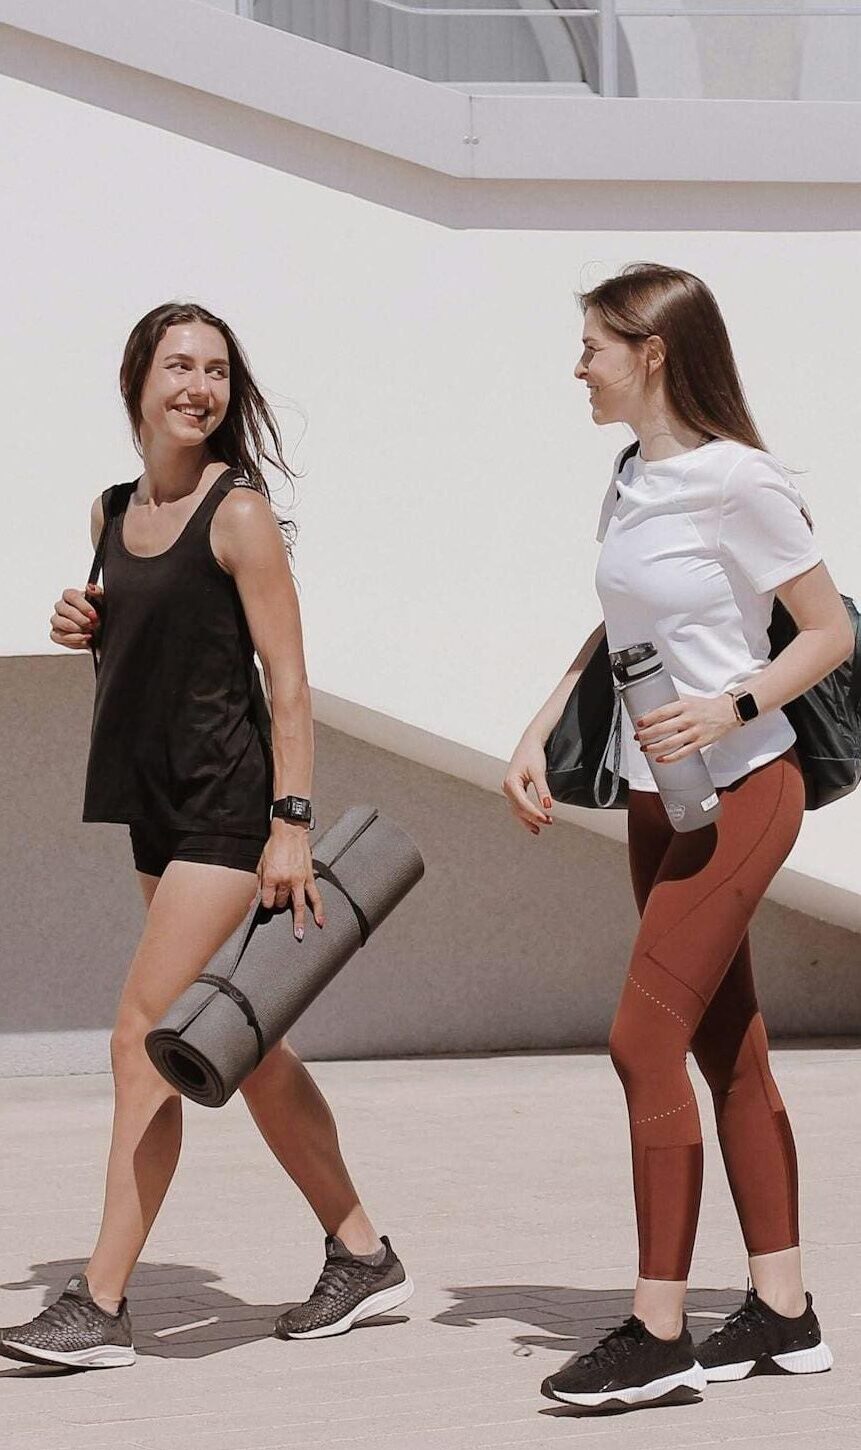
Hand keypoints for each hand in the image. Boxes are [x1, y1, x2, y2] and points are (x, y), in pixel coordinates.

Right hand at [50, 583, 102, 648]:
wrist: (100, 630)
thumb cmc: (98, 613)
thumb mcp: (102, 602)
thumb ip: (97, 592)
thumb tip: (90, 588)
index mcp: (71, 596)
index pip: (71, 595)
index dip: (82, 606)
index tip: (93, 614)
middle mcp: (62, 607)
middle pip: (63, 609)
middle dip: (80, 619)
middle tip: (92, 624)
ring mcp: (57, 620)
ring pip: (59, 622)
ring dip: (76, 629)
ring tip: (89, 633)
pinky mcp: (56, 634)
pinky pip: (57, 637)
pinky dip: (72, 640)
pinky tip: (84, 639)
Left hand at [258, 820, 324, 939]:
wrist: (289, 833)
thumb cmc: (274, 847)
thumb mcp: (261, 866)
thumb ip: (259, 886)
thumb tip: (254, 902)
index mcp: (270, 878)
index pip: (267, 901)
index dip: (266, 903)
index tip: (267, 901)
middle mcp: (285, 881)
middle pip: (281, 903)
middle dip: (279, 904)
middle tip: (280, 901)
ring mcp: (298, 881)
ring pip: (298, 906)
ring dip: (299, 922)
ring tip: (299, 934)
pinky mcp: (309, 878)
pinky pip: (315, 897)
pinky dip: (318, 910)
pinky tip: (320, 921)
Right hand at [502, 734, 553, 835]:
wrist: (530, 742)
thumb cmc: (533, 754)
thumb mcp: (539, 772)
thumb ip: (543, 789)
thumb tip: (548, 806)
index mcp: (510, 783)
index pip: (522, 804)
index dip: (534, 813)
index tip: (547, 819)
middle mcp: (507, 787)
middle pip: (518, 809)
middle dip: (532, 817)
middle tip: (549, 822)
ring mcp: (509, 789)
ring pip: (516, 809)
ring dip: (528, 819)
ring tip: (539, 829)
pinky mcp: (514, 789)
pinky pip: (518, 805)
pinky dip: (525, 814)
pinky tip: (533, 822)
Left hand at [634, 693, 737, 763]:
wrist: (726, 712)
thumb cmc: (704, 706)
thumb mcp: (687, 699)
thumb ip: (671, 702)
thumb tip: (651, 705)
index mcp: (683, 705)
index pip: (662, 712)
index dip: (648, 719)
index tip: (639, 723)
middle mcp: (688, 718)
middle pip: (663, 728)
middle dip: (646, 735)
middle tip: (637, 737)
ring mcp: (694, 732)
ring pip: (670, 742)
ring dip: (654, 747)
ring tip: (644, 748)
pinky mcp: (700, 742)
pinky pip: (683, 753)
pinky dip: (670, 758)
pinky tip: (660, 759)